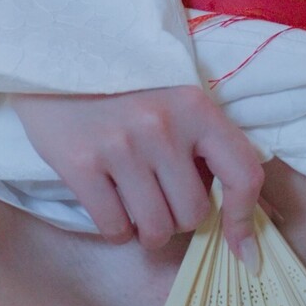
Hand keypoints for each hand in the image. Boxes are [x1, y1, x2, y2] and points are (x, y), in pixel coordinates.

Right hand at [11, 83, 265, 268]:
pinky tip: (110, 203)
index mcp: (195, 107)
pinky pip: (114, 228)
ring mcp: (120, 146)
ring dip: (148, 230)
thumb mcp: (175, 100)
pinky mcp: (81, 164)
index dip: (245, 219)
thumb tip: (237, 212)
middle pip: (193, 213)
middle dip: (180, 218)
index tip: (242, 248)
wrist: (61, 57)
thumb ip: (203, 144)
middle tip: (162, 198)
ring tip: (136, 204)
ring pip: (155, 229)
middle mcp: (162, 126)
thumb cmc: (126, 86)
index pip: (242, 172)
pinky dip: (117, 228)